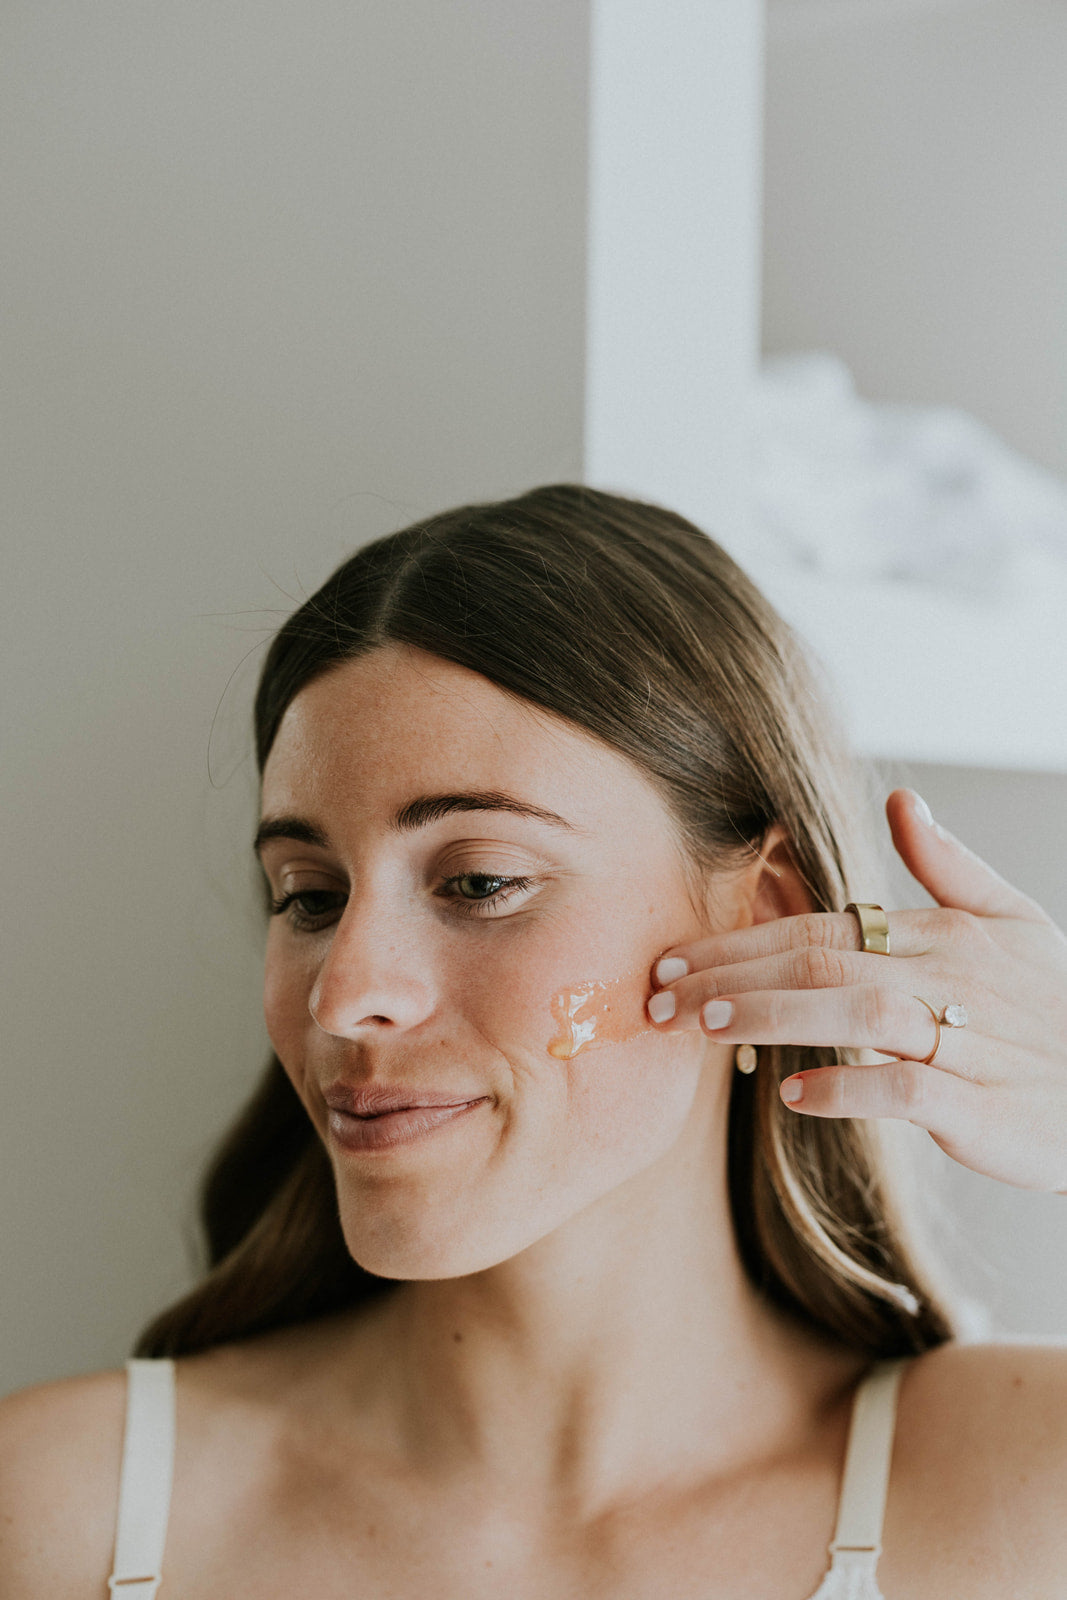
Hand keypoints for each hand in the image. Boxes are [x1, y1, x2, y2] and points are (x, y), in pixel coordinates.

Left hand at [646, 789, 1066, 1192]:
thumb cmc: (1060, 1008)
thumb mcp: (1015, 922)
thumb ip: (950, 865)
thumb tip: (900, 799)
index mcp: (941, 934)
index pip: (820, 925)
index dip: (740, 940)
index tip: (672, 959)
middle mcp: (947, 978)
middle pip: (821, 961)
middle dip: (730, 976)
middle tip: (657, 995)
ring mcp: (966, 1042)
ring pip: (857, 1012)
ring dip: (774, 1016)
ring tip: (704, 1027)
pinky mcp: (984, 1106)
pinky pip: (908, 1092)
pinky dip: (851, 1087)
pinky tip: (795, 1095)